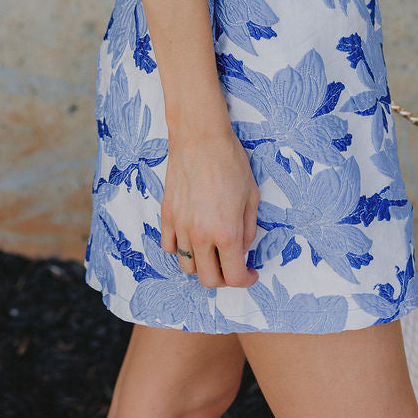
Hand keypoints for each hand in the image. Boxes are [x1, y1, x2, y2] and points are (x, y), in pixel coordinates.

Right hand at [159, 127, 260, 289]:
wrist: (200, 138)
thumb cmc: (230, 161)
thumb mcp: (252, 196)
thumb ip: (248, 229)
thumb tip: (242, 249)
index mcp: (226, 233)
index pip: (234, 276)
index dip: (246, 280)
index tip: (251, 274)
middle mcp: (201, 236)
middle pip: (208, 279)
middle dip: (224, 279)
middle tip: (233, 266)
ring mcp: (180, 227)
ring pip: (187, 266)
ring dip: (202, 266)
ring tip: (213, 252)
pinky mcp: (166, 216)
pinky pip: (169, 247)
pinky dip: (181, 250)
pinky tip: (193, 238)